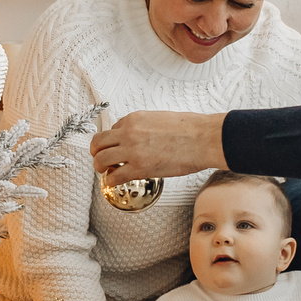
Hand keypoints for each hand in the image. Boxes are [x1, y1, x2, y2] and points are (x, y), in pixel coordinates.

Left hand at [90, 111, 228, 182]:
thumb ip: (146, 127)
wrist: (203, 138)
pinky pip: (114, 176)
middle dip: (97, 152)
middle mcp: (128, 132)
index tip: (117, 148)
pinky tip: (115, 182)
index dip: (114, 141)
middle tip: (101, 160)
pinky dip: (110, 181)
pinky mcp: (139, 168)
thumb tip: (142, 137)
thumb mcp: (161, 119)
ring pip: (101, 159)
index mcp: (134, 119)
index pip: (113, 129)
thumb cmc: (190, 129)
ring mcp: (132, 150)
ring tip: (105, 172)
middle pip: (98, 142)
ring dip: (99, 167)